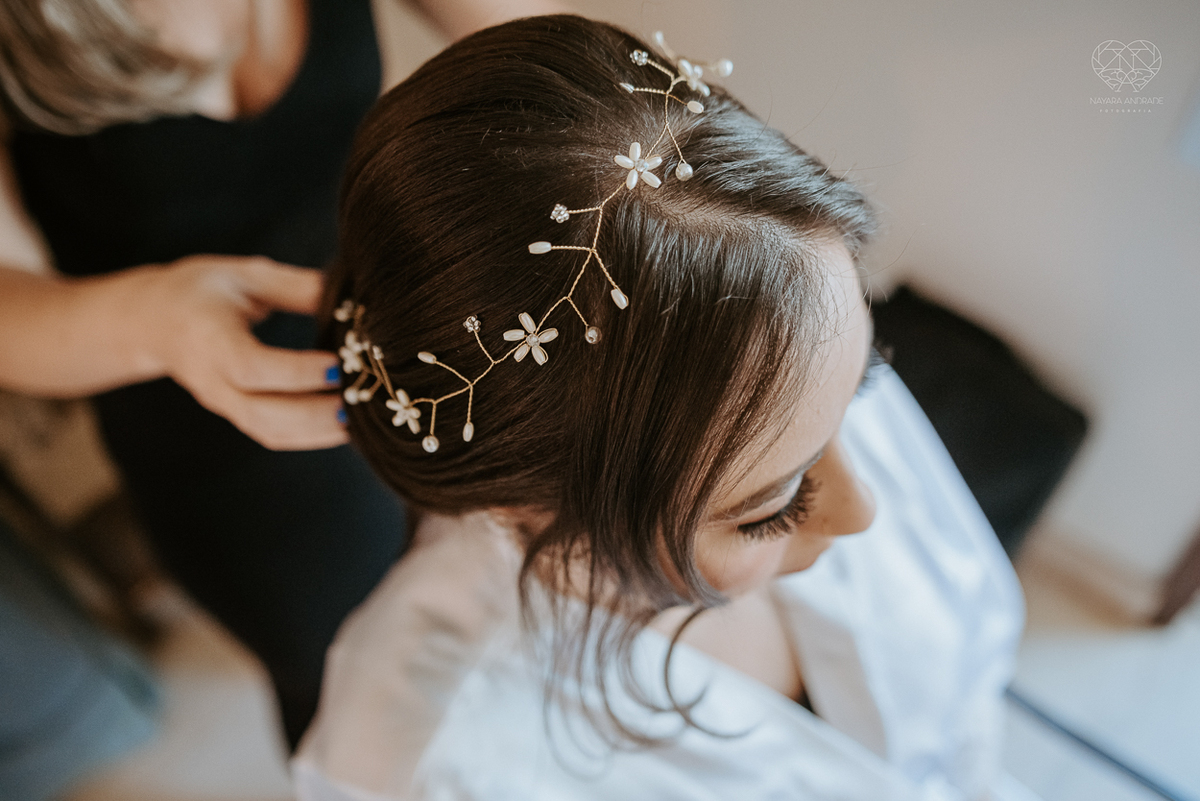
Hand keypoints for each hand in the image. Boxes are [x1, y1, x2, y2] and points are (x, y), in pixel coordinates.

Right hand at [138, 255, 347, 450]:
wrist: (152, 322)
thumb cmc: (200, 290)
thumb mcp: (244, 274)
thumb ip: (295, 286)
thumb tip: (348, 297)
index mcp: (209, 338)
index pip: (250, 367)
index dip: (295, 372)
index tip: (337, 365)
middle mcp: (212, 379)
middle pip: (261, 414)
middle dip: (315, 414)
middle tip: (361, 400)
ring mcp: (222, 403)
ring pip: (269, 432)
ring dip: (318, 432)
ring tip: (361, 417)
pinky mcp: (235, 414)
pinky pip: (272, 435)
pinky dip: (310, 437)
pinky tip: (343, 424)